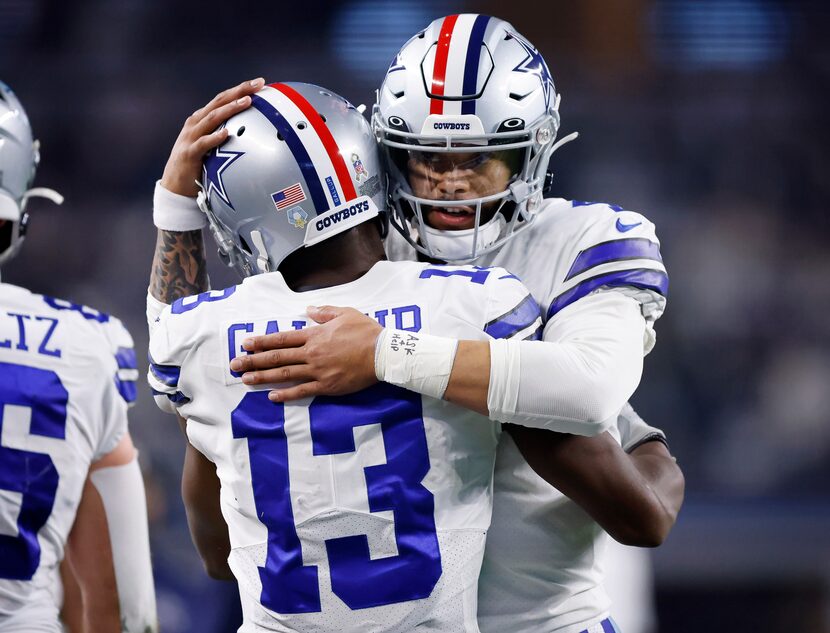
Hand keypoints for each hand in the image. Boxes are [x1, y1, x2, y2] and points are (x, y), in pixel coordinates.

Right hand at [160, 77, 264, 196]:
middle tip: (257, 84)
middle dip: (239, 91)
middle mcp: (196, 123)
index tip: (259, 82)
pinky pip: (203, 143)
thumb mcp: (211, 145)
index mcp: (201, 119)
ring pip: (212, 118)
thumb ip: (225, 134)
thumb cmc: (197, 165)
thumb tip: (252, 131)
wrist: (175, 186)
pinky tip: (226, 133)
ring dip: (230, 109)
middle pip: (219, 102)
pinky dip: (215, 137)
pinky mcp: (189, 153)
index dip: (240, 89)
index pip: (223, 99)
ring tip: (247, 102)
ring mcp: (191, 137)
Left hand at [229, 306, 381, 401]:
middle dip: (253, 360)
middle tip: (235, 364)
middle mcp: (311, 353)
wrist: (383, 353)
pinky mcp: (326, 386)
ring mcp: (317, 371)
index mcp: (314, 335)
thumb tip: (309, 310)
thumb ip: (324, 312)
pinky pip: (302, 391)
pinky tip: (272, 396)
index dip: (262, 341)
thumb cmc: (366, 331)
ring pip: (284, 375)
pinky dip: (286, 394)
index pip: (282, 339)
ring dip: (263, 377)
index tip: (246, 343)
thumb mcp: (345, 313)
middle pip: (277, 357)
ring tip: (246, 380)